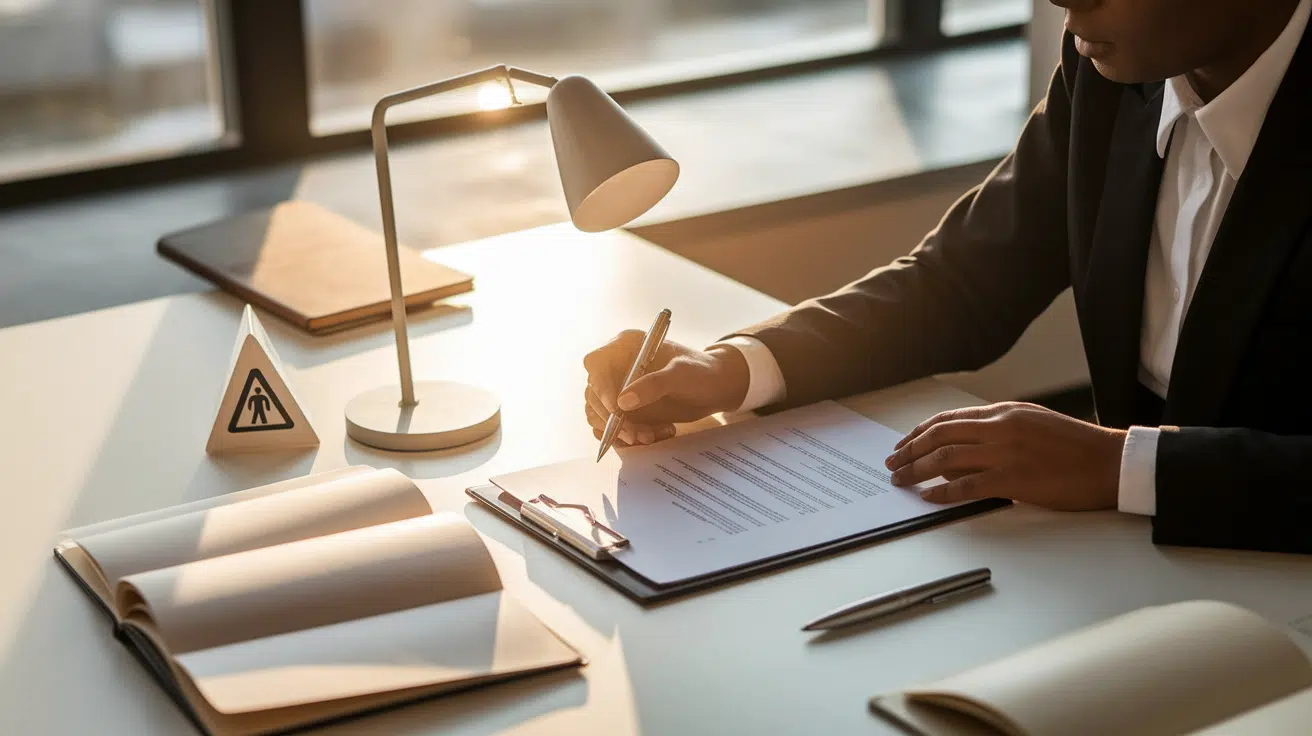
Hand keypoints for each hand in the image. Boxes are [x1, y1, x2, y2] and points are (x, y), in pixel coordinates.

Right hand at [583, 332, 749, 445]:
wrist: (715, 387)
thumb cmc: (700, 371)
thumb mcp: (681, 374)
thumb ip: (653, 385)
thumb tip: (622, 403)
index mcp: (625, 347)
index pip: (596, 363)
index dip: (599, 386)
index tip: (616, 408)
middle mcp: (616, 368)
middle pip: (593, 395)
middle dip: (612, 419)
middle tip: (635, 434)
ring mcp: (618, 390)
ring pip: (601, 416)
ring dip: (620, 432)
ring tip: (650, 436)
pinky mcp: (625, 411)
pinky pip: (613, 428)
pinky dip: (627, 437)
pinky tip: (654, 435)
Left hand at [884, 402, 1126, 510]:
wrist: (1112, 462)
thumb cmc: (1077, 447)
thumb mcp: (1034, 423)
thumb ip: (1000, 429)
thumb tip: (966, 446)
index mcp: (1005, 412)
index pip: (950, 418)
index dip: (921, 431)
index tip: (904, 443)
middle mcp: (1000, 426)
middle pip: (940, 435)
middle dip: (909, 449)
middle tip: (892, 463)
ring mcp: (1005, 452)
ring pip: (946, 457)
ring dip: (917, 469)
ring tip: (901, 480)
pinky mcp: (1014, 479)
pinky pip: (966, 485)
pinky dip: (942, 492)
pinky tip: (928, 497)